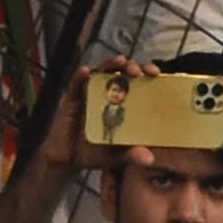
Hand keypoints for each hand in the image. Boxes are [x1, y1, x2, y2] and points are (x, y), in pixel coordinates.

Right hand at [36, 55, 160, 174]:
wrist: (67, 161)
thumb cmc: (94, 153)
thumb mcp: (116, 156)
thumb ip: (131, 154)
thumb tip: (149, 160)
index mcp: (122, 103)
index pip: (137, 81)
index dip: (146, 72)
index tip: (155, 74)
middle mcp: (107, 94)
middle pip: (121, 72)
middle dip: (131, 66)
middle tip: (138, 72)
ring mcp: (89, 94)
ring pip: (101, 72)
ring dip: (110, 65)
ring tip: (120, 62)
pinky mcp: (72, 98)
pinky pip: (76, 84)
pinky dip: (80, 76)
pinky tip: (85, 71)